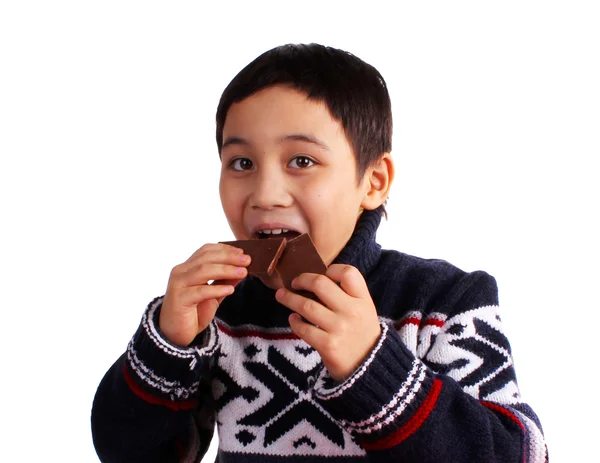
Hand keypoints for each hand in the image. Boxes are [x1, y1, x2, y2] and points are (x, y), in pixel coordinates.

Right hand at [159, 243, 249, 346]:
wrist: (174, 334)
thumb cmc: (193, 312)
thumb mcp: (213, 295)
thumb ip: (224, 281)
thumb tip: (242, 269)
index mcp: (187, 267)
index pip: (206, 250)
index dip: (225, 249)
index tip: (242, 252)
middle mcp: (180, 272)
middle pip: (206, 258)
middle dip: (229, 257)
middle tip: (247, 260)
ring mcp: (178, 285)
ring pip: (203, 271)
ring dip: (226, 270)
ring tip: (243, 272)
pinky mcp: (179, 300)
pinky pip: (200, 291)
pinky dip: (217, 289)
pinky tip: (230, 289)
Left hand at [275, 264, 380, 381]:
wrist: (369, 368)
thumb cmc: (361, 335)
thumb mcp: (364, 311)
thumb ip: (347, 296)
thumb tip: (315, 280)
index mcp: (363, 300)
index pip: (348, 273)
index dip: (332, 269)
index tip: (322, 273)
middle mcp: (352, 311)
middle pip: (321, 284)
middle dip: (302, 280)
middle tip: (294, 282)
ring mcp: (339, 328)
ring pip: (306, 305)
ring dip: (289, 298)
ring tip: (281, 296)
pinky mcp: (328, 345)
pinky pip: (303, 328)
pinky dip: (294, 321)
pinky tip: (293, 319)